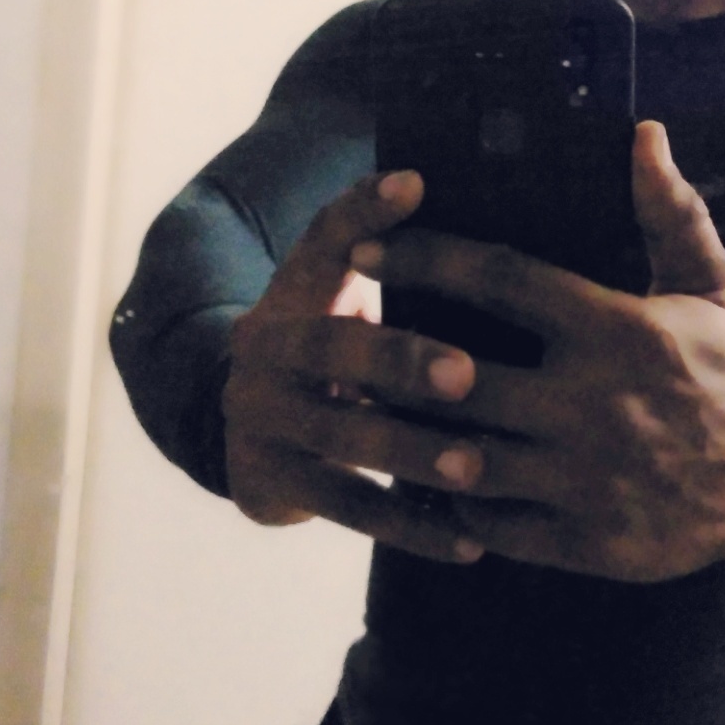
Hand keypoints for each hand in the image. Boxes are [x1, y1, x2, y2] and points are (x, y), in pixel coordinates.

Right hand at [222, 170, 487, 563]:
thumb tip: (474, 199)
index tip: (418, 183)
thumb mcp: (347, 297)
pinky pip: (348, 509)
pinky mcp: (268, 481)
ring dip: (413, 453)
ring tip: (478, 467)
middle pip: (330, 347)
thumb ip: (398, 261)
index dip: (365, 209)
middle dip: (400, 359)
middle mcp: (265, 347)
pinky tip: (469, 542)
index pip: (326, 236)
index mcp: (294, 288)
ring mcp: (260, 417)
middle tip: (467, 374)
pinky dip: (411, 526)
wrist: (246, 431)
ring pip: (342, 436)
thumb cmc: (341, 352)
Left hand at [347, 122, 724, 582]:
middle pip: (457, 376)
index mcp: (615, 329)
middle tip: (346, 340)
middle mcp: (591, 404)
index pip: (497, 279)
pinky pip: (490, 524)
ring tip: (370, 412)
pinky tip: (429, 480)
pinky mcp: (583, 540)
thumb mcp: (712, 288)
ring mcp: (584, 478)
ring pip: (461, 458)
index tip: (366, 247)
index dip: (422, 258)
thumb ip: (671, 213)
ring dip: (408, 437)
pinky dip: (451, 503)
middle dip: (390, 358)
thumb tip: (643, 133)